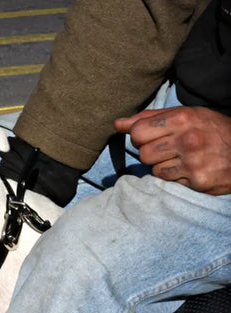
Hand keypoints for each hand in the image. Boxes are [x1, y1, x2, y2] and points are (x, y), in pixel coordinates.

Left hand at [114, 107, 230, 194]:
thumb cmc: (211, 130)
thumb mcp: (185, 115)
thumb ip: (149, 118)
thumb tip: (117, 124)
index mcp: (182, 119)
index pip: (138, 132)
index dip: (139, 136)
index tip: (149, 137)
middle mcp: (187, 140)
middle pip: (143, 153)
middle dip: (150, 152)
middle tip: (167, 149)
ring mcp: (192, 162)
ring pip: (153, 169)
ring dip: (162, 166)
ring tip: (180, 159)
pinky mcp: (197, 181)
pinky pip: (167, 181)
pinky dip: (173, 177)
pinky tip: (188, 169)